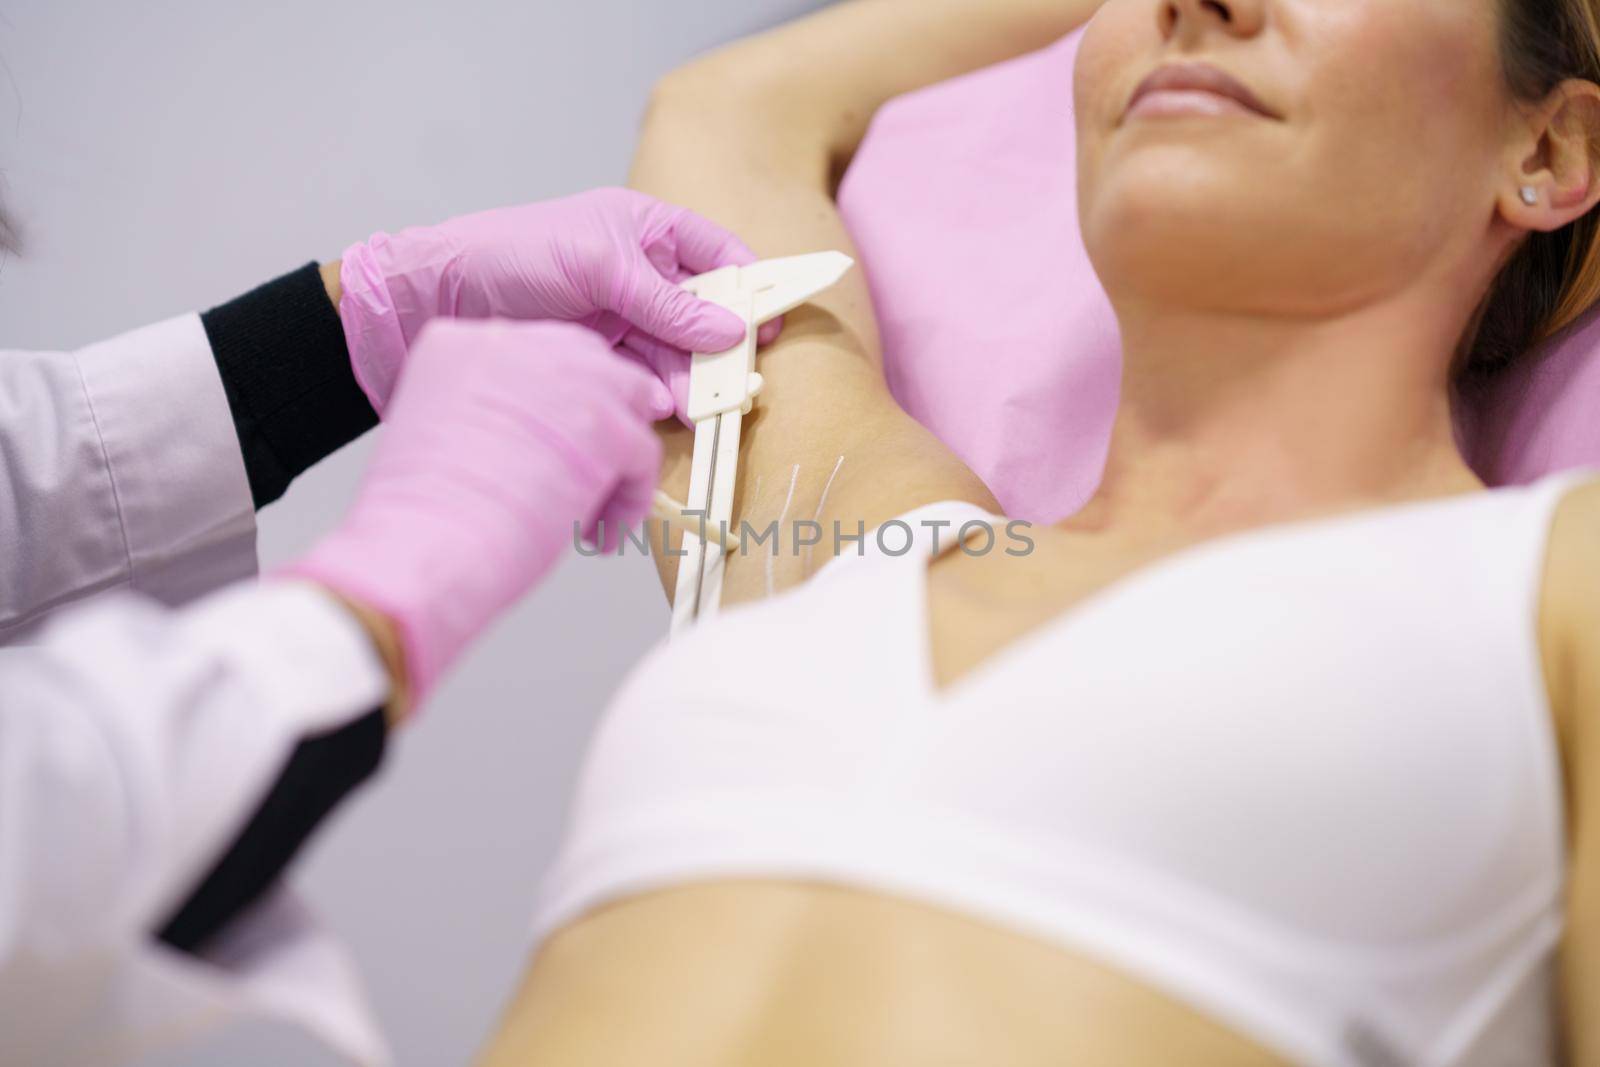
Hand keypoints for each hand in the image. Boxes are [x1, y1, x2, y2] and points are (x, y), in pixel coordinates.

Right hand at [283, 318, 664, 704]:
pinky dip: (627, 503)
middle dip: (599, 417)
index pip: (537, 351)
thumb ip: (493, 414)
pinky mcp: (602, 425)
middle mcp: (512, 344)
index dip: (559, 399)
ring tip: (591, 512)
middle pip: (589, 361)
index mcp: (460, 343)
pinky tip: (598, 535)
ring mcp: (562, 379)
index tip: (561, 441)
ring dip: (617, 461)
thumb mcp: (443, 434)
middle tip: (595, 470)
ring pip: (625, 405)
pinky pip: (642, 455)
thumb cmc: (423, 521)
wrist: (421, 551)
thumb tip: (546, 436)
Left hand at [336, 187, 773, 414]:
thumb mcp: (597, 268)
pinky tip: (664, 409)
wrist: (435, 297)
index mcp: (646, 229)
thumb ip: (666, 302)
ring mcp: (621, 316)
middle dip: (719, 347)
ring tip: (696, 408)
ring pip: (675, 350)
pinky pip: (644, 375)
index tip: (768, 326)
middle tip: (736, 384)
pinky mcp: (599, 356)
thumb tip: (731, 330)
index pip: (719, 252)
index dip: (750, 286)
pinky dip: (658, 392)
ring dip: (689, 378)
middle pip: (704, 311)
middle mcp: (640, 272)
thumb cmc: (511, 255)